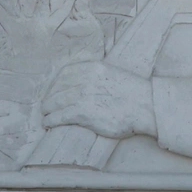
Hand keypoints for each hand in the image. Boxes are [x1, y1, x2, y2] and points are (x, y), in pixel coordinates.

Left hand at [41, 60, 155, 138]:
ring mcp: (82, 95)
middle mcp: (85, 79)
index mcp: (93, 67)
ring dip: (47, 109)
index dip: (56, 83)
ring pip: (55, 102)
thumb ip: (98, 77)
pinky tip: (48, 123)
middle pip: (58, 87)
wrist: (146, 105)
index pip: (65, 73)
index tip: (54, 90)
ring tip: (45, 115)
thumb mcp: (113, 74)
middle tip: (47, 105)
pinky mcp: (82, 112)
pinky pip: (59, 116)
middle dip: (50, 97)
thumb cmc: (135, 94)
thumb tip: (86, 86)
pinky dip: (51, 120)